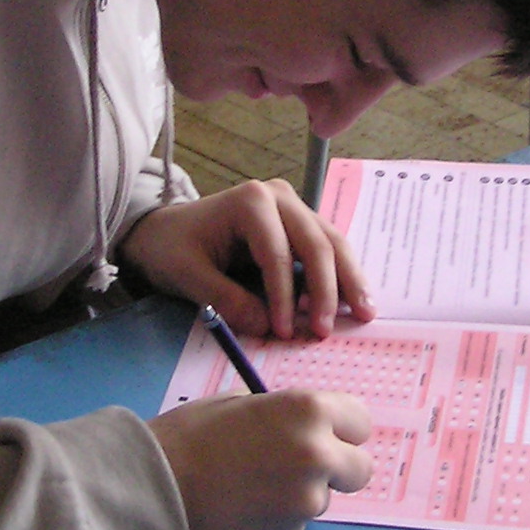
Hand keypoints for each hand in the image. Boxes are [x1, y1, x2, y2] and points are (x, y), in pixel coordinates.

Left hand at [118, 179, 373, 339]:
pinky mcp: (299, 224)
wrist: (165, 231)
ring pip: (332, 243)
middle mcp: (279, 197)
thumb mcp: (187, 275)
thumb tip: (267, 327)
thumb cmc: (173, 248)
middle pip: (317, 243)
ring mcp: (293, 207)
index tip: (283, 332)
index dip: (284, 296)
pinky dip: (340, 275)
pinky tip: (352, 301)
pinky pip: (327, 248)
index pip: (277, 253)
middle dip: (327, 290)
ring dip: (348, 280)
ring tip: (364, 312)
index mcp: (250, 201)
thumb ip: (225, 300)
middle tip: (328, 330)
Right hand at [151, 390, 373, 529]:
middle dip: (338, 466)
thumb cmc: (190, 434)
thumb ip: (286, 415)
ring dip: (301, 491)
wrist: (152, 486)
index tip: (325, 432)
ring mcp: (305, 502)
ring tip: (253, 483)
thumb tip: (311, 427)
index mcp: (309, 412)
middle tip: (302, 463)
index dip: (341, 427)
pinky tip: (244, 505)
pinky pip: (296, 522)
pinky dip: (278, 515)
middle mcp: (318, 457)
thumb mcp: (243, 403)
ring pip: (323, 497)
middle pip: (360, 468)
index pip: (361, 422)